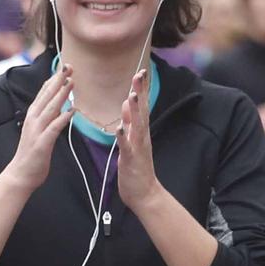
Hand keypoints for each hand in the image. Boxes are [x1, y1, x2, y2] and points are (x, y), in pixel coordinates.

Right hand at [0, 63, 74, 193]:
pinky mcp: (42, 143)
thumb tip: (61, 108)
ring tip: (71, 82)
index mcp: (32, 116)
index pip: (43, 93)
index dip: (53, 79)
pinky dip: (62, 119)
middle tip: (69, 67)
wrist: (20, 174)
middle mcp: (33, 120)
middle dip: (58, 81)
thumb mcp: (39, 131)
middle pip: (47, 96)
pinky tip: (71, 111)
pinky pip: (54, 128)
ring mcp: (37, 131)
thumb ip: (48, 119)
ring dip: (61, 94)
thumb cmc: (31, 154)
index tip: (63, 68)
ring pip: (50, 108)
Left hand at [116, 69, 163, 210]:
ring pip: (136, 126)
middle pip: (142, 111)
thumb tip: (128, 103)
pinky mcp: (131, 160)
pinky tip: (120, 128)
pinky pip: (127, 147)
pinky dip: (123, 137)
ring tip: (131, 96)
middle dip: (140, 92)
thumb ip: (130, 123)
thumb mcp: (132, 141)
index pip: (142, 107)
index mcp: (141, 132)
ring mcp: (138, 148)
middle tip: (139, 74)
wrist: (144, 194)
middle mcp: (142, 137)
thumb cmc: (136, 169)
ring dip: (134, 111)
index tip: (141, 71)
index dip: (141, 89)